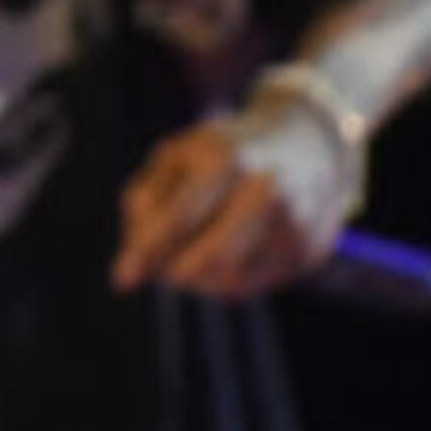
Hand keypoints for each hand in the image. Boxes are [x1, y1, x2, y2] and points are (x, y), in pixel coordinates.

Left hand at [110, 90, 358, 300]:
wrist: (309, 144)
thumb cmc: (224, 152)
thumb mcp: (175, 157)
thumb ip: (143, 204)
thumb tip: (127, 273)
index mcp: (224, 159)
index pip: (178, 219)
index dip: (145, 252)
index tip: (121, 280)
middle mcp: (264, 191)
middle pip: (206, 260)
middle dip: (172, 271)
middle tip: (161, 266)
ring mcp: (292, 222)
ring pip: (228, 281)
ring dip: (197, 280)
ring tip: (191, 255)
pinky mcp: (307, 250)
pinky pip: (251, 286)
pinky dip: (225, 281)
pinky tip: (224, 255)